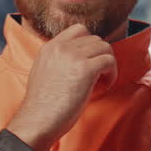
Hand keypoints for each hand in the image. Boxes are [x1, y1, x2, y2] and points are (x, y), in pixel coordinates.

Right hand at [6, 24, 117, 150]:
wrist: (38, 120)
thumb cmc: (41, 105)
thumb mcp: (43, 72)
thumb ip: (58, 61)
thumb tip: (78, 61)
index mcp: (50, 47)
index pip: (79, 30)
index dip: (90, 45)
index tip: (90, 62)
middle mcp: (61, 47)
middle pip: (95, 39)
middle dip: (100, 56)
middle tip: (98, 75)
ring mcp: (73, 56)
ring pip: (105, 47)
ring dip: (108, 64)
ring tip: (102, 81)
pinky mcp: (85, 69)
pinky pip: (109, 61)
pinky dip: (112, 73)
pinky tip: (105, 86)